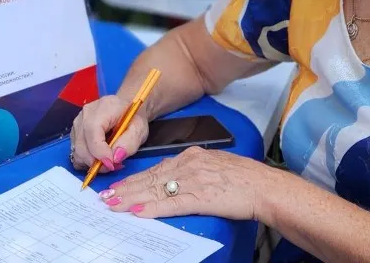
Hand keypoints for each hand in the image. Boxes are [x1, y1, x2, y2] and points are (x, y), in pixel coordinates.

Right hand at [70, 95, 148, 171]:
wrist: (127, 108)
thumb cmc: (134, 117)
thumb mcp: (139, 130)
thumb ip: (129, 144)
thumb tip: (114, 158)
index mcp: (104, 107)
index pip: (93, 130)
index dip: (100, 151)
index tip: (112, 163)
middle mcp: (87, 113)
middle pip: (82, 144)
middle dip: (97, 161)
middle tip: (114, 165)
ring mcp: (78, 122)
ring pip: (77, 151)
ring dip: (92, 162)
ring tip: (109, 160)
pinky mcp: (75, 132)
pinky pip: (76, 153)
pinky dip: (87, 160)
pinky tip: (99, 158)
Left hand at [99, 146, 271, 220]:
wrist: (263, 186)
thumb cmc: (244, 179)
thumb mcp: (215, 166)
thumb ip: (194, 170)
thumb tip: (176, 181)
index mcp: (193, 156)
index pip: (157, 168)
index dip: (136, 178)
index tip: (119, 185)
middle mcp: (189, 164)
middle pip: (151, 177)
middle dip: (127, 188)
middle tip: (106, 196)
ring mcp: (193, 180)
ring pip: (155, 189)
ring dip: (131, 198)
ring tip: (113, 204)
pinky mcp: (200, 197)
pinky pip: (170, 203)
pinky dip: (151, 209)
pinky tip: (137, 213)